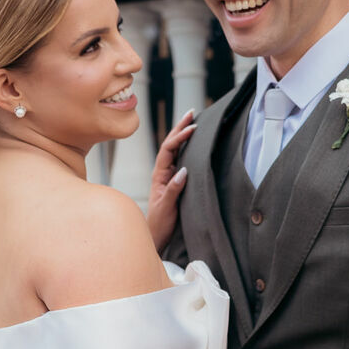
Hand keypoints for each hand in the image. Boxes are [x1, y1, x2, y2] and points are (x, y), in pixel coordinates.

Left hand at [146, 110, 195, 253]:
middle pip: (170, 144)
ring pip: (175, 150)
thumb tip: (183, 170)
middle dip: (180, 127)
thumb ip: (173, 189)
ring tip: (192, 120)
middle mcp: (162, 172)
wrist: (155, 236)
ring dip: (182, 134)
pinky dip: (186, 147)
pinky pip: (180, 160)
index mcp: (159, 175)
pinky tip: (193, 141)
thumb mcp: (167, 207)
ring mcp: (168, 176)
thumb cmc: (159, 224)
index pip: (169, 149)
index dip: (180, 137)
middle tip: (192, 112)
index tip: (193, 127)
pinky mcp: (174, 181)